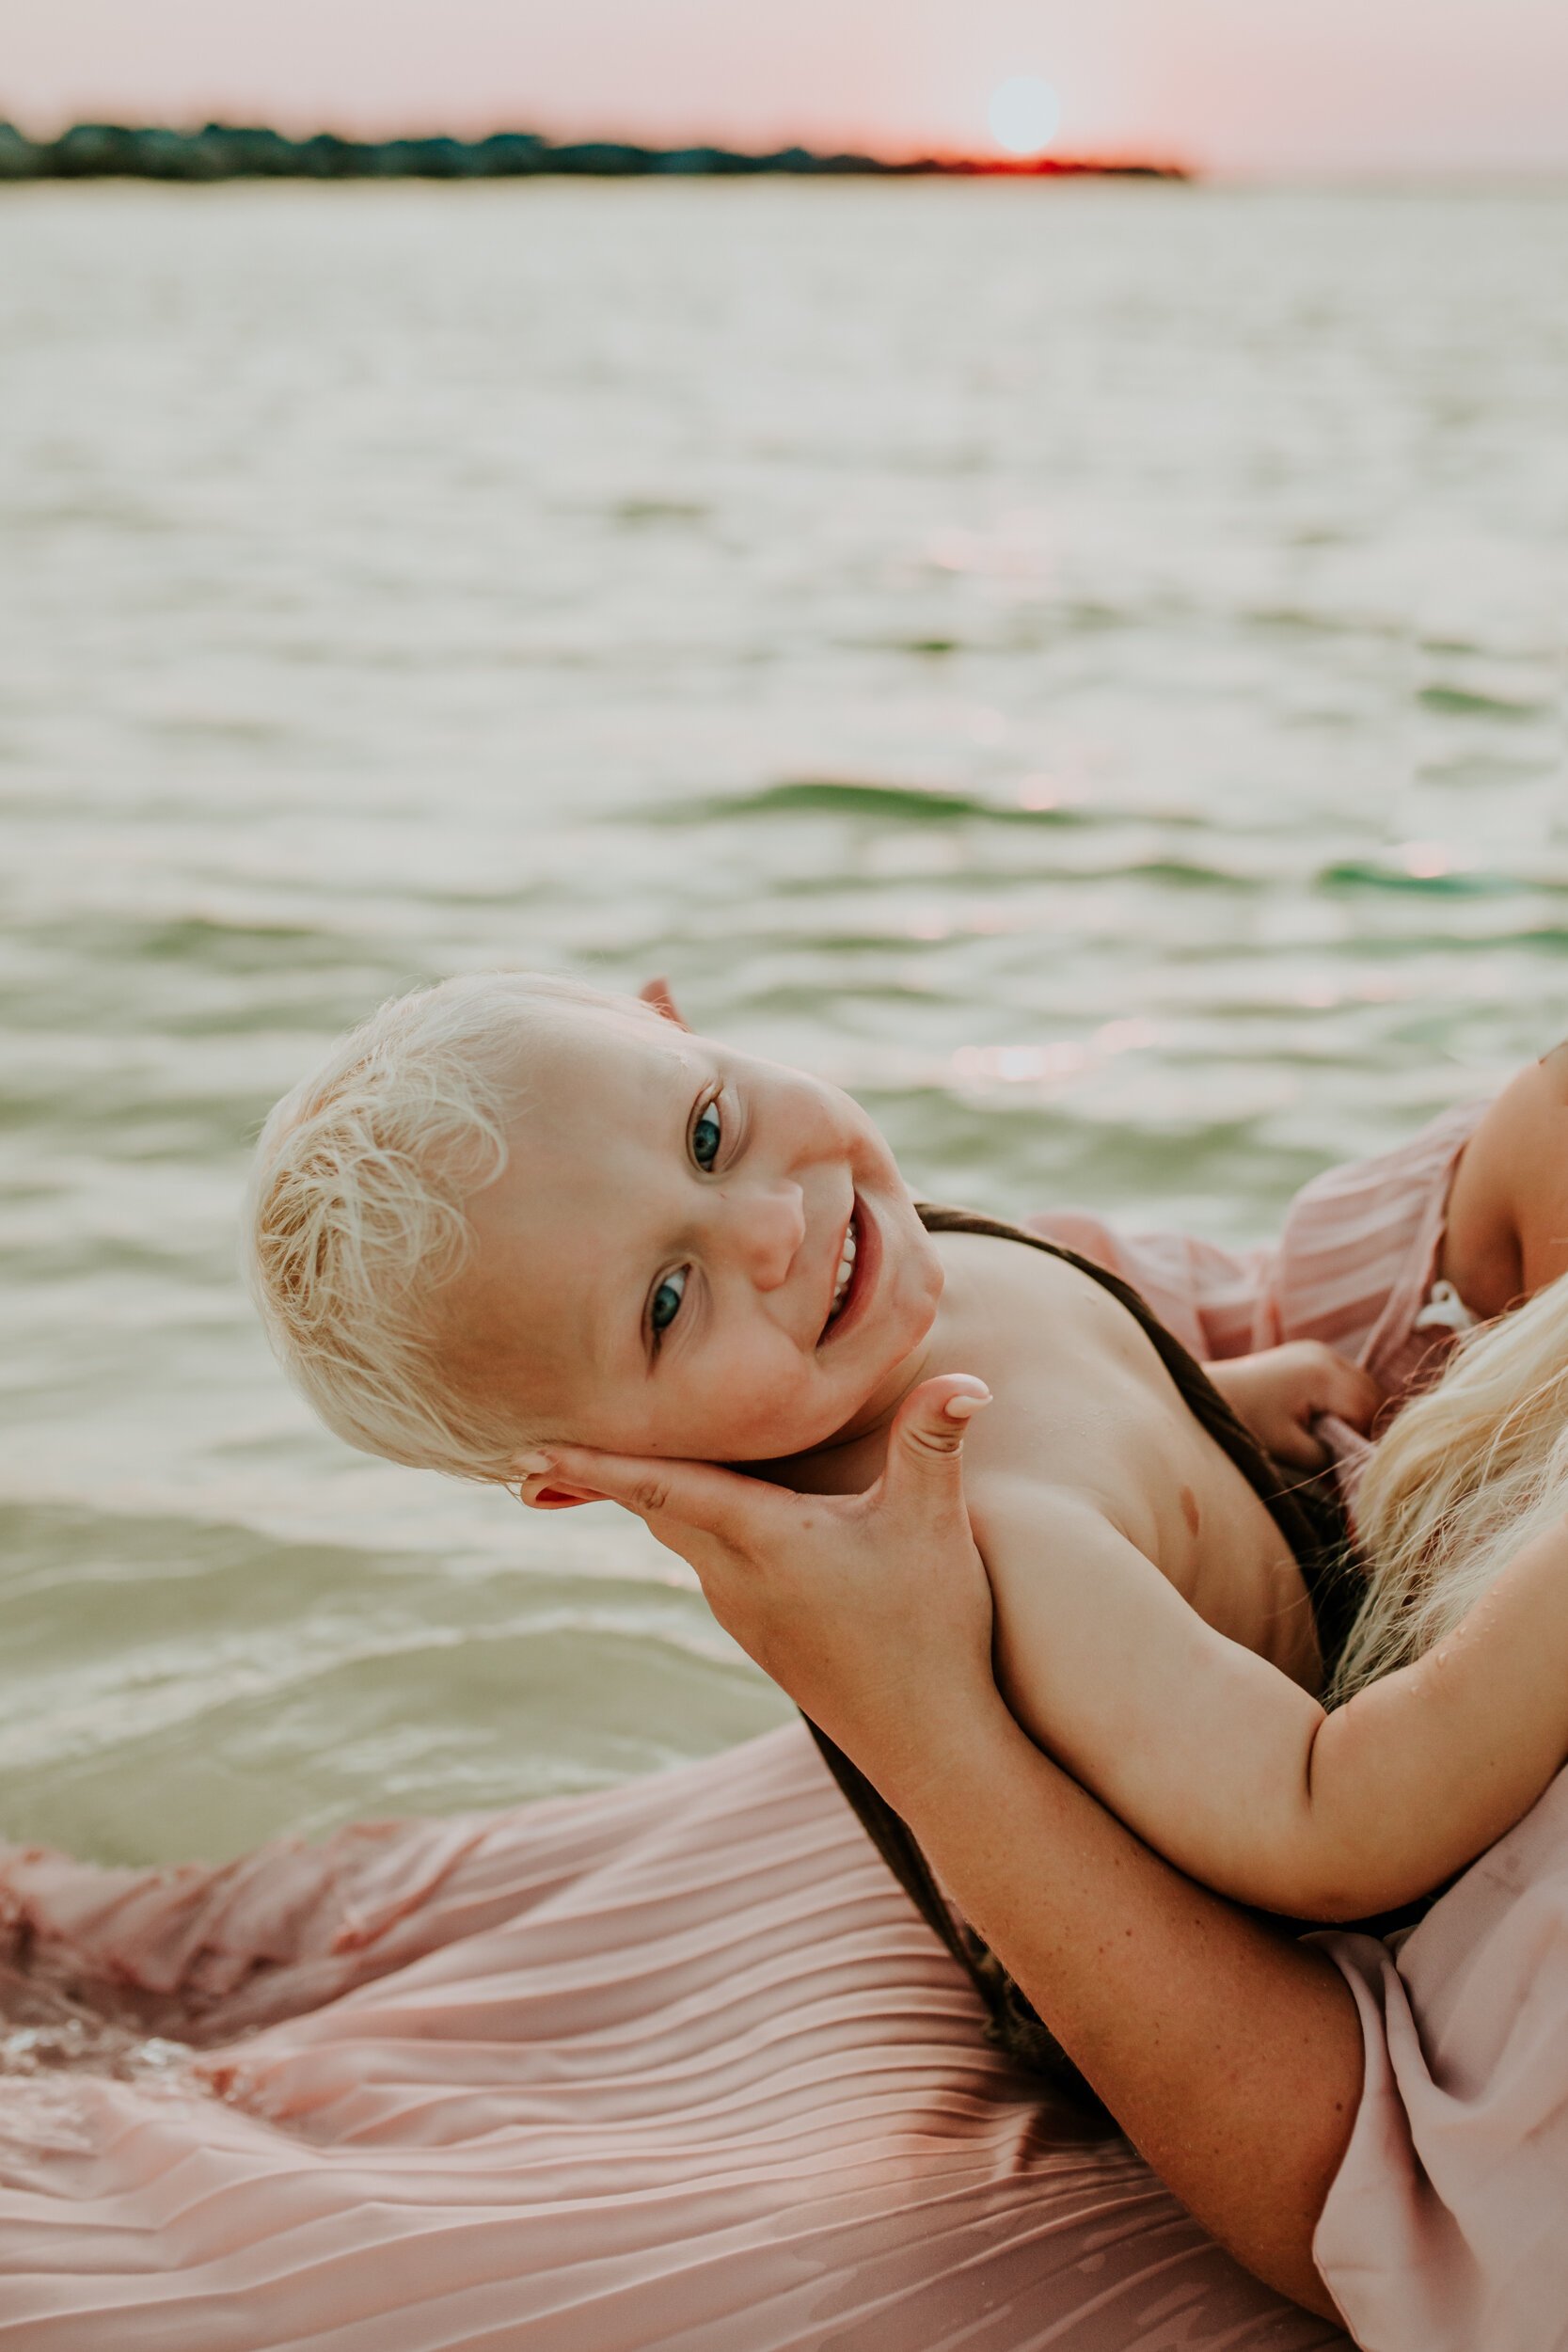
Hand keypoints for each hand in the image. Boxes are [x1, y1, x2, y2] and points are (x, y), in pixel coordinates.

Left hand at [528, 1375, 998, 1794]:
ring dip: (646, 1497)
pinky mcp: (763, 1633)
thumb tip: (969, 1378)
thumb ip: (935, 1443)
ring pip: (678, 1536)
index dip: (596, 1463)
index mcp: (762, 1539)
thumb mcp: (935, 1527)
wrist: (931, 1746)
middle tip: (537, 1441)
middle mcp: (735, 1576)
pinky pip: (706, 1562)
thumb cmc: (931, 1632)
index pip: (661, 1487)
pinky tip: (700, 1510)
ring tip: (598, 1465)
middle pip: (653, 1508)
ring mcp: (744, 1611)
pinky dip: (686, 1524)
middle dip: (603, 1472)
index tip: (529, 1449)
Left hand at [1204, 1341, 1381, 1470]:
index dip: (1364, 1439)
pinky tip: (1326, 1418)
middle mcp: (1325, 1355)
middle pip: (1371, 1393)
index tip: (1349, 1461)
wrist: (1208, 1392)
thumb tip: (1357, 1472)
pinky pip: (1345, 1377)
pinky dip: (1345, 1398)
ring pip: (1362, 1384)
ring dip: (1357, 1411)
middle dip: (1365, 1425)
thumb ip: (1328, 1461)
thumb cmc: (1244, 1420)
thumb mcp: (1289, 1449)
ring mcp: (1318, 1350)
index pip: (1367, 1410)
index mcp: (1322, 1376)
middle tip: (1346, 1453)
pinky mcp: (1310, 1352)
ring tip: (1334, 1437)